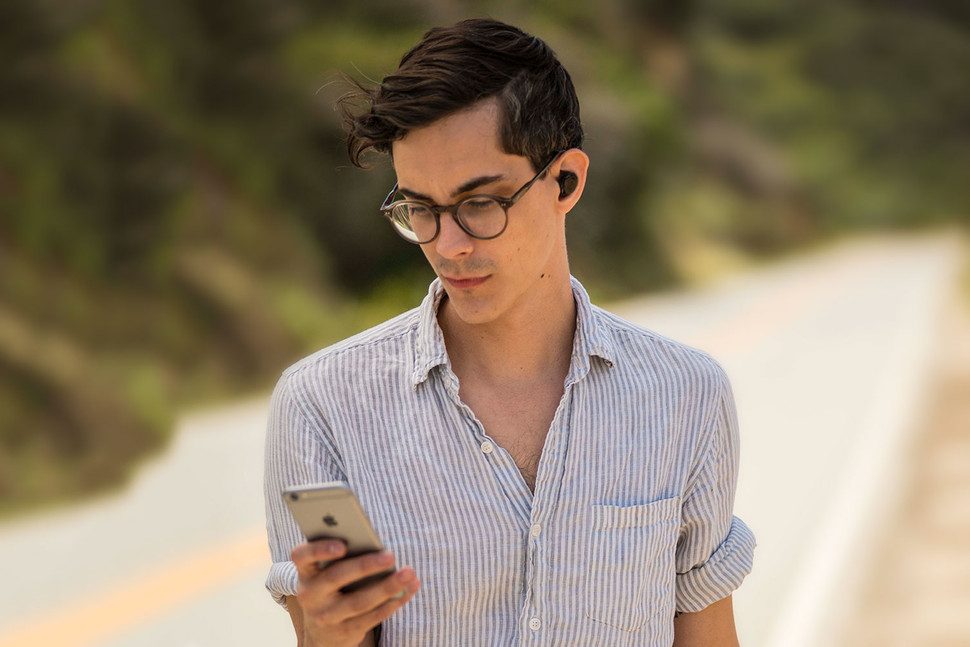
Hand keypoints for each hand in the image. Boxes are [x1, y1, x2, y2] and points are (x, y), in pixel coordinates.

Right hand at [291, 540, 420, 646]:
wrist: (323, 631)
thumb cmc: (333, 587)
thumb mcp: (327, 572)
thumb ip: (343, 557)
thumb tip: (376, 546)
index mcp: (306, 572)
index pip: (302, 556)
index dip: (319, 549)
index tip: (343, 545)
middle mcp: (310, 595)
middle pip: (336, 578)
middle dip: (365, 566)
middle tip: (391, 556)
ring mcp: (326, 616)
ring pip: (359, 602)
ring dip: (387, 587)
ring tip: (409, 573)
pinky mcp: (344, 632)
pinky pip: (371, 617)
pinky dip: (392, 603)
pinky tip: (406, 591)